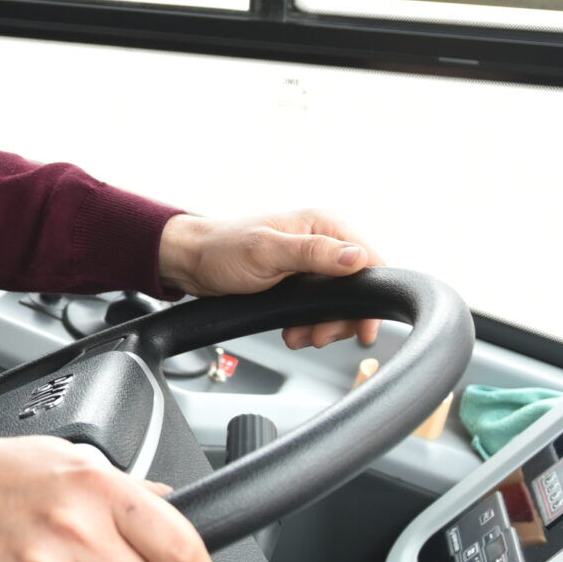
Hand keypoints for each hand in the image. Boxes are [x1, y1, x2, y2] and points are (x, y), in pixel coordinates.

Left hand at [156, 208, 386, 350]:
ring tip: (301, 336)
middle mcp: (321, 241)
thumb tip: (356, 257)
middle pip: (356, 287)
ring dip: (324, 325)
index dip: (371, 295)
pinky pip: (318, 308)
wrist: (191, 263)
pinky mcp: (298, 282)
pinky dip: (310, 325)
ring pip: (338, 302)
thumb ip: (312, 253)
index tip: (364, 326)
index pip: (368, 260)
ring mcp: (310, 263)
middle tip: (321, 336)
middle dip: (342, 318)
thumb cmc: (222, 250)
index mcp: (322, 225)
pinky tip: (294, 333)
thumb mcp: (267, 252)